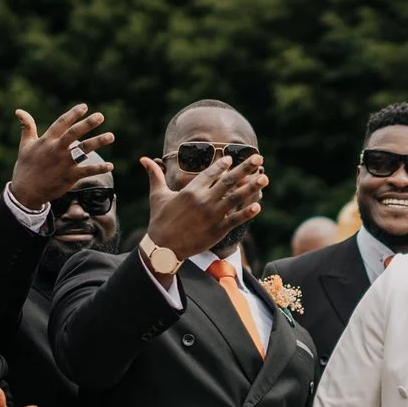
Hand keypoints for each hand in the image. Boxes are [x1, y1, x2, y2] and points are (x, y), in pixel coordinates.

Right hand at [9, 103, 113, 209]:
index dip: (73, 114)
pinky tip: (111, 165)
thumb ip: (27, 127)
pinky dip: (99, 168)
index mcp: (46, 141)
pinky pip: (87, 171)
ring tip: (111, 136)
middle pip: (74, 133)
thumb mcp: (25, 145)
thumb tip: (19, 111)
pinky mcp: (69, 176)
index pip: (61, 123)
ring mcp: (64, 163)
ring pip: (83, 150)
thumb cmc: (26, 166)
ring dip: (98, 142)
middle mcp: (56, 149)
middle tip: (100, 116)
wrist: (26, 192)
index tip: (84, 106)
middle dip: (88, 124)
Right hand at [140, 151, 265, 261]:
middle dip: (245, 169)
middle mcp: (203, 200)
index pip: (210, 173)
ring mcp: (212, 215)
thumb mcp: (157, 195)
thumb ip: (155, 175)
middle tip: (258, 158)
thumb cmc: (160, 220)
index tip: (232, 158)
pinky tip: (258, 205)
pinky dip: (247, 213)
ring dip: (251, 187)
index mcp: (190, 190)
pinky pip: (235, 219)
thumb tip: (143, 159)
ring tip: (264, 178)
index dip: (223, 165)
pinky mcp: (217, 230)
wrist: (163, 247)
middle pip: (228, 181)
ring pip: (236, 198)